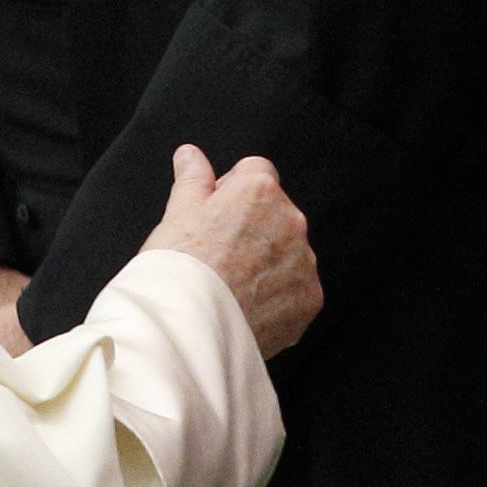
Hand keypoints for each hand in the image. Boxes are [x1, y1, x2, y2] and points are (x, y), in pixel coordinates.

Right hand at [141, 143, 320, 356]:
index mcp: (258, 190)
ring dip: (268, 262)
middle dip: (253, 228)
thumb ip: (193, 180)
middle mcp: (291, 220)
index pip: (254, 173)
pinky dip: (278, 297)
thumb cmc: (178, 271)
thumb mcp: (176, 215)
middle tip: (219, 257)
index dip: (230, 194)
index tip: (214, 218)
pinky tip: (247, 308)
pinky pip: (296, 289)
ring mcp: (304, 262)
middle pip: (275, 212)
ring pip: (288, 252)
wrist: (187, 331)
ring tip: (231, 287)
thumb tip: (191, 155)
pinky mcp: (310, 299)